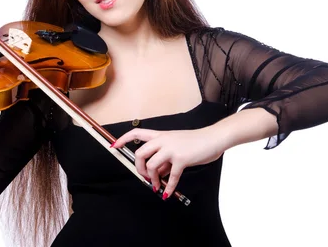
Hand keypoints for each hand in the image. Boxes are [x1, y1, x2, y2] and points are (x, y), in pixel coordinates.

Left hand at [111, 126, 227, 198]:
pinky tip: (168, 193)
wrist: (212, 138)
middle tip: (145, 177)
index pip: (137, 133)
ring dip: (153, 179)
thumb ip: (165, 157)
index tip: (115, 146)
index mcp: (160, 135)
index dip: (124, 139)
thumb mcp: (176, 145)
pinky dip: (168, 187)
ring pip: (152, 166)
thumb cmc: (195, 142)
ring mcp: (171, 149)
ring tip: (158, 186)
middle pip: (140, 153)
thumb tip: (158, 173)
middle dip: (139, 168)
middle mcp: (163, 140)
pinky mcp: (181, 159)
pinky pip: (171, 177)